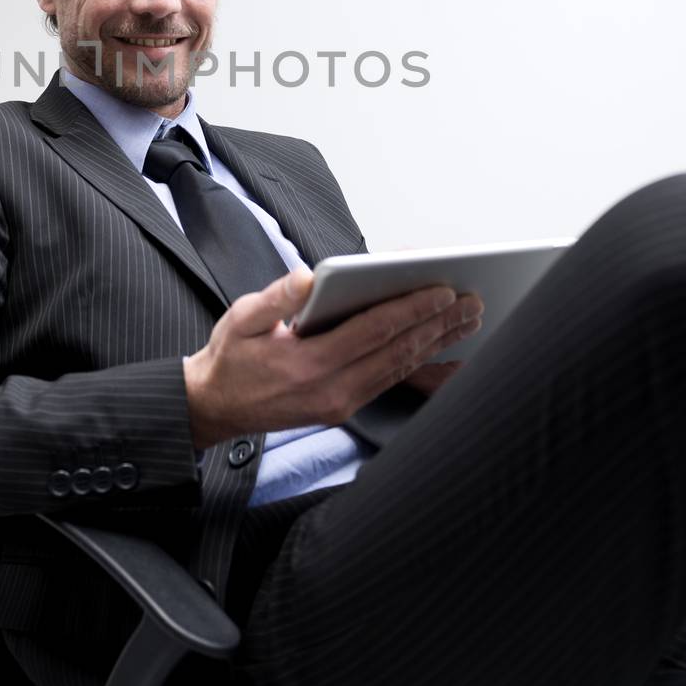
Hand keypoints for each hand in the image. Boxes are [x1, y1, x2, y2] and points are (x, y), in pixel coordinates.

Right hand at [183, 266, 482, 449]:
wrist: (214, 406)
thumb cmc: (230, 357)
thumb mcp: (241, 319)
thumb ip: (277, 298)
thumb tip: (309, 276)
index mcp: (308, 362)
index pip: (372, 330)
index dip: (410, 308)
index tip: (442, 290)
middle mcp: (332, 388)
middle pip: (397, 352)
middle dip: (438, 325)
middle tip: (472, 302)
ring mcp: (340, 402)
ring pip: (399, 369)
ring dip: (436, 344)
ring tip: (467, 322)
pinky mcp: (343, 408)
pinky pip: (390, 384)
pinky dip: (421, 368)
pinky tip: (445, 359)